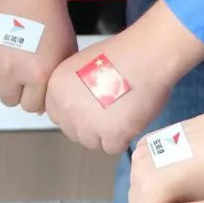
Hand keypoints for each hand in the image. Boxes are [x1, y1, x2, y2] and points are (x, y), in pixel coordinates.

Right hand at [0, 0, 75, 111]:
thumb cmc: (51, 22)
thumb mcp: (65, 55)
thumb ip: (55, 83)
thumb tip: (42, 108)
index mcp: (38, 74)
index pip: (31, 107)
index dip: (35, 96)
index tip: (36, 83)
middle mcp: (12, 70)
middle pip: (8, 100)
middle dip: (16, 89)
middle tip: (20, 70)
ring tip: (7, 60)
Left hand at [44, 0, 203, 153]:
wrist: (146, 56)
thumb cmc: (121, 55)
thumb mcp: (82, 65)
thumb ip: (72, 89)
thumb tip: (77, 106)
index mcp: (57, 88)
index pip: (58, 116)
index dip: (75, 116)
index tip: (90, 111)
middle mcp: (67, 106)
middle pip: (73, 132)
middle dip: (90, 127)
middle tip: (109, 114)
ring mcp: (87, 122)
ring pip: (92, 143)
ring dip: (105, 135)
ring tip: (122, 115)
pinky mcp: (111, 134)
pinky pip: (112, 147)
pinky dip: (123, 138)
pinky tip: (130, 119)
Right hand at [129, 92, 203, 202]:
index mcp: (148, 190)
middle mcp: (136, 172)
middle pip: (135, 202)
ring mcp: (139, 155)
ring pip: (137, 184)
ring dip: (149, 192)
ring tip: (172, 192)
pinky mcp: (145, 142)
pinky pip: (141, 167)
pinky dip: (150, 174)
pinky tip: (170, 172)